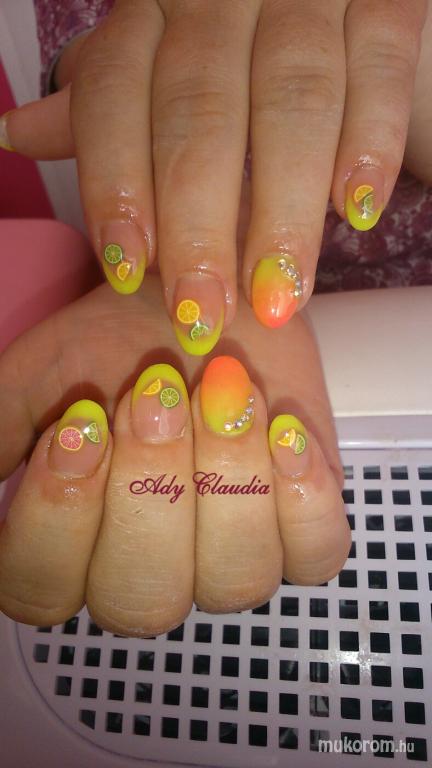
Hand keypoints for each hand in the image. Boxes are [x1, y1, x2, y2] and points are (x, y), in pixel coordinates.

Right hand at [0, 277, 348, 634]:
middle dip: (151, 488)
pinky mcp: (300, 531)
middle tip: (156, 390)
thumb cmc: (115, 341)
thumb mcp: (34, 379)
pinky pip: (315, 556)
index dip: (58, 518)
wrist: (203, 302)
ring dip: (228, 478)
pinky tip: (282, 429)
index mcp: (72, 549)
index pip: (41, 590)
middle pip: (142, 599)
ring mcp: (230, 560)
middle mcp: (149, 571)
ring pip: (234, 582)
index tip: (80, 424)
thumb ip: (1, 437)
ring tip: (224, 388)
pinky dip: (300, 495)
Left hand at [3, 1, 424, 348]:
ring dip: (284, 210)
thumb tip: (14, 133)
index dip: (118, 183)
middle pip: (201, 112)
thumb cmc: (233, 44)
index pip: (116, 92)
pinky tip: (357, 210)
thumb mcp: (157, 63)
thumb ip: (102, 103)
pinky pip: (380, 65)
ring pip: (292, 100)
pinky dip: (370, 141)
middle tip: (205, 313)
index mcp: (153, 9)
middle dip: (200, 223)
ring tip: (278, 296)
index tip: (129, 272)